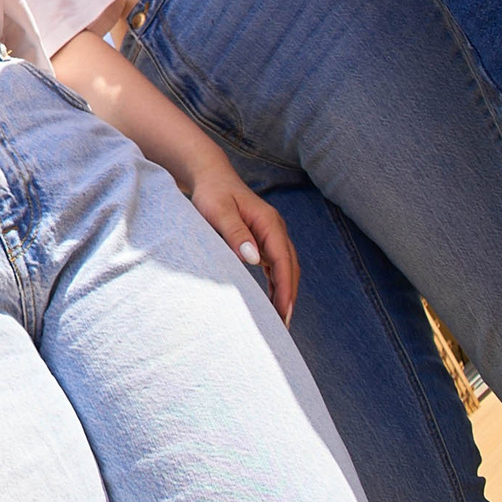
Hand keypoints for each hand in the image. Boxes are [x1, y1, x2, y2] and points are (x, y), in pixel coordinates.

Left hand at [187, 164, 298, 323]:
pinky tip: (274, 300)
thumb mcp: (218, 212)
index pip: (283, 260)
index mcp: (269, 223)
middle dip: (289, 295)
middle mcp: (275, 229)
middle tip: (283, 324)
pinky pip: (275, 264)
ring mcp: (271, 234)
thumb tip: (255, 260)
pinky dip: (277, 282)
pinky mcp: (262, 239)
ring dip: (285, 291)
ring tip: (279, 318)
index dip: (286, 287)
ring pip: (285, 268)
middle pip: (289, 267)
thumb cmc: (212, 194)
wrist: (211, 177)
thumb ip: (235, 234)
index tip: (285, 310)